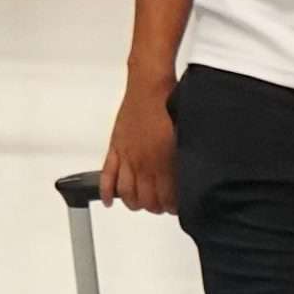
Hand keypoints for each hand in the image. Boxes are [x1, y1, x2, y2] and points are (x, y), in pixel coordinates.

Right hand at [100, 74, 178, 214]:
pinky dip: (105, 191)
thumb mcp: (184, 135)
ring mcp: (127, 156)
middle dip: (155, 207)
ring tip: (141, 203)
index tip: (176, 207)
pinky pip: (107, 175)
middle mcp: (143, 162)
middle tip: (161, 205)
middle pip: (145, 200)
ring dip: (133, 203)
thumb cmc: (169, 104)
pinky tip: (108, 200)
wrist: (150, 85)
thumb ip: (183, 160)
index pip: (166, 198)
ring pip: (126, 193)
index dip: (172, 207)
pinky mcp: (115, 148)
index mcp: (163, 161)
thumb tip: (188, 177)